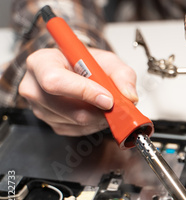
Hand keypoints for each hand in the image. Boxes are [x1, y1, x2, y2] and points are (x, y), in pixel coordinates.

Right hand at [19, 48, 137, 135]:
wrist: (79, 71)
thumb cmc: (86, 63)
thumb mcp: (107, 60)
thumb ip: (122, 74)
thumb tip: (129, 95)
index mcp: (42, 62)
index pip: (55, 81)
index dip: (84, 92)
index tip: (108, 98)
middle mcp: (34, 86)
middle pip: (67, 108)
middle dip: (98, 110)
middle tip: (115, 104)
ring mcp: (40, 109)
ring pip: (75, 122)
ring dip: (98, 117)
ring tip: (105, 103)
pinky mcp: (51, 124)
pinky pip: (77, 131)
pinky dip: (94, 124)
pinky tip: (96, 111)